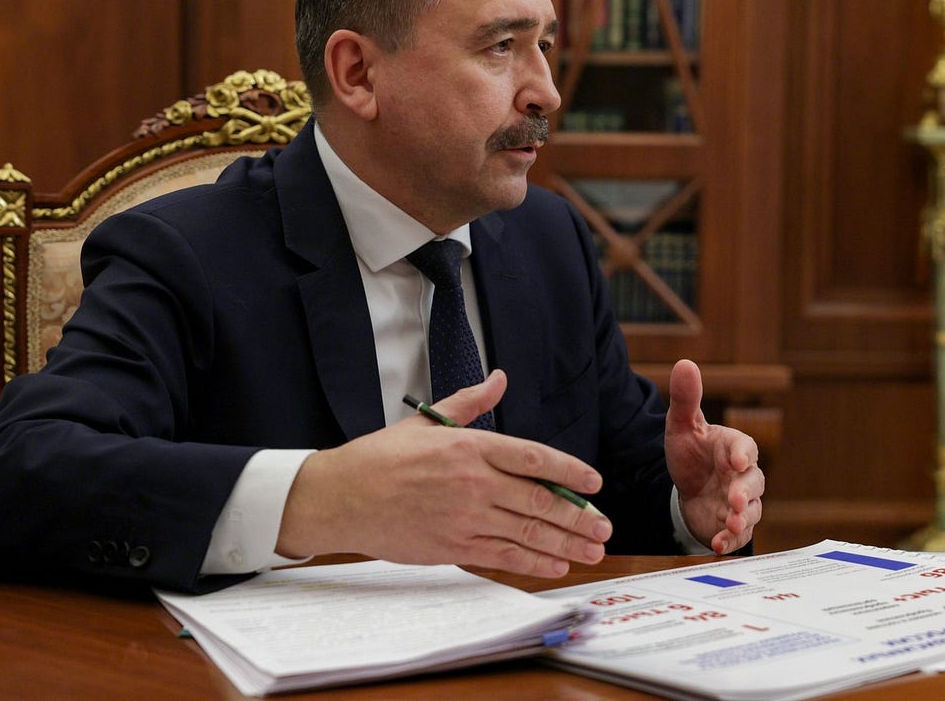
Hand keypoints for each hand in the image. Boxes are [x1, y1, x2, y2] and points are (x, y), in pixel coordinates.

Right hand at [276, 370, 611, 576]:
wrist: (340, 497)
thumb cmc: (381, 457)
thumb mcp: (426, 421)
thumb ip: (469, 402)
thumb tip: (499, 378)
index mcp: (470, 446)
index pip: (534, 458)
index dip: (570, 471)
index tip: (594, 482)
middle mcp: (473, 482)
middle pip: (539, 501)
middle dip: (578, 517)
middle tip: (605, 528)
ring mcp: (463, 517)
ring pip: (527, 533)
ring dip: (565, 544)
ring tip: (592, 551)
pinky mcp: (451, 546)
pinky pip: (502, 556)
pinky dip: (532, 562)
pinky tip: (556, 565)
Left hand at [665, 359, 764, 553]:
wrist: (688, 487)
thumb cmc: (691, 453)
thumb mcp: (682, 425)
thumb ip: (685, 398)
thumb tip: (685, 363)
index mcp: (734, 448)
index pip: (746, 447)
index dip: (744, 453)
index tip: (737, 460)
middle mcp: (742, 476)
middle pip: (754, 483)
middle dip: (746, 492)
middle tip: (734, 499)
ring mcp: (741, 503)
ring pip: (752, 511)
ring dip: (742, 519)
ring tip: (730, 523)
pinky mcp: (732, 525)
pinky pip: (739, 537)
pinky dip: (730, 542)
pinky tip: (717, 544)